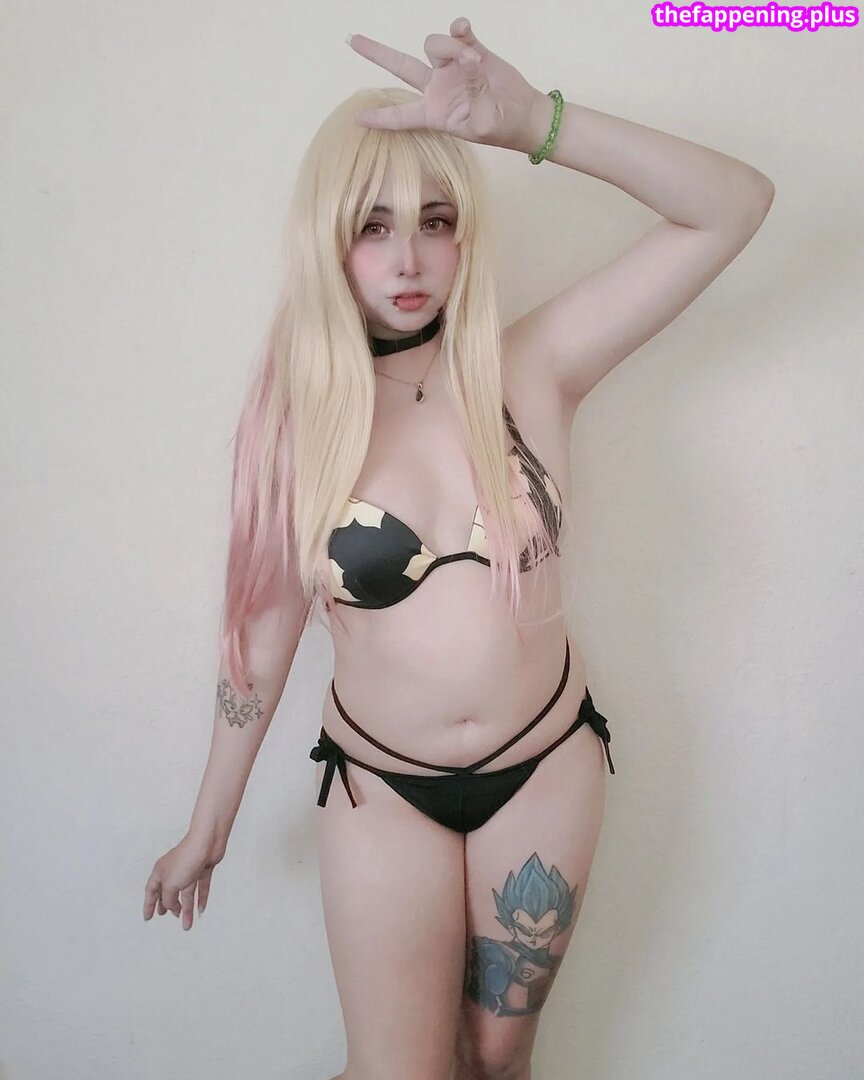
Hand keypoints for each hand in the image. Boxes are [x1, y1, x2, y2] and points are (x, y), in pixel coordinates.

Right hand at [143, 831, 224, 930]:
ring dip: (187, 909)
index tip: (148, 917)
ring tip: (187, 925)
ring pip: (186, 893)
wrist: (207, 843)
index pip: (151, 890)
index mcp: (160, 871)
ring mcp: (189, 870)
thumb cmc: (185, 859)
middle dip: (167, 905)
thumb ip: (168, 899)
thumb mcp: (170, 885)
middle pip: (168, 891)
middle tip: (166, 915)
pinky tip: (201, 911)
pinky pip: (201, 887)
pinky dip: (201, 899)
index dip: (148, 904)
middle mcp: (173, 871)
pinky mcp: (202, 869)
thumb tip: (171, 907)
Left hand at [346, 16, 544, 151]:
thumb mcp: (484, 121)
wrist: (526, 115)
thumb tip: (466, 60)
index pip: (401, 116)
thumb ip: (472, 90)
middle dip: (376, 53)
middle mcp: (438, 88)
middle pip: (400, 67)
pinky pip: (457, 32)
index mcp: (435, 113)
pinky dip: (459, 29)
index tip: (358, 119)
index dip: (380, 118)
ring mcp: (452, 68)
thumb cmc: (503, 128)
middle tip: (351, 39)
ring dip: (449, 47)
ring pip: (434, 45)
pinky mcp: (471, 51)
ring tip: (474, 61)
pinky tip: (465, 30)